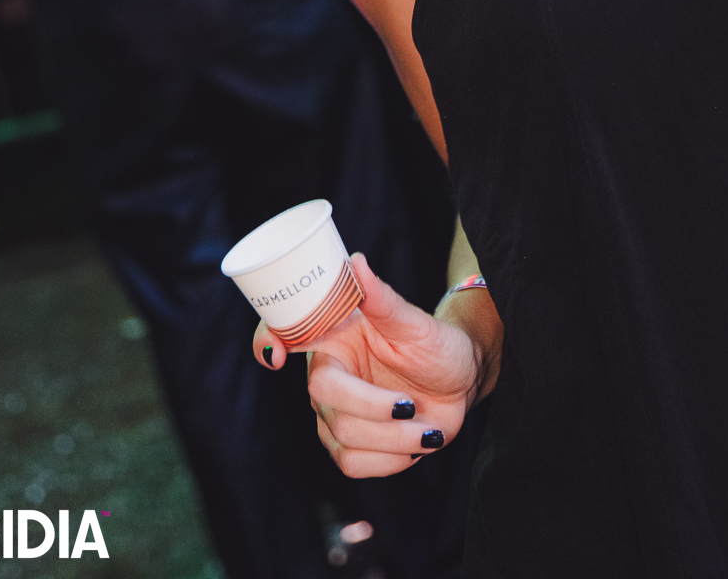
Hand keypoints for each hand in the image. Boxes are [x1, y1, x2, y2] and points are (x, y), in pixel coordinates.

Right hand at [253, 254, 484, 477]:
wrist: (460, 381)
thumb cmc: (435, 344)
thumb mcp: (414, 322)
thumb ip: (382, 299)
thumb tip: (356, 262)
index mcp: (333, 337)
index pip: (284, 331)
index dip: (267, 339)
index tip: (275, 355)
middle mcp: (327, 374)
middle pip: (329, 402)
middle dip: (376, 409)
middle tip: (411, 404)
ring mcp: (335, 414)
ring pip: (344, 440)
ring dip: (393, 439)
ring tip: (424, 426)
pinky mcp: (350, 446)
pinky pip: (353, 465)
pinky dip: (390, 460)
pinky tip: (413, 444)